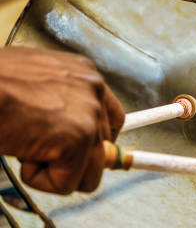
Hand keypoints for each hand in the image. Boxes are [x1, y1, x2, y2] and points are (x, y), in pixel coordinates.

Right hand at [0, 47, 123, 193]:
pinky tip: (21, 152)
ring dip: (54, 170)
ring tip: (27, 146)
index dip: (92, 143)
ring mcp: (91, 114)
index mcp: (84, 75)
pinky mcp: (79, 138)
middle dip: (67, 157)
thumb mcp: (36, 82)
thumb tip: (67, 133)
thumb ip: (61, 103)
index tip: (76, 152)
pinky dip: (38, 179)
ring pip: (90, 172)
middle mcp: (94, 90)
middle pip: (103, 149)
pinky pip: (66, 184)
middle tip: (34, 144)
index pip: (111, 119)